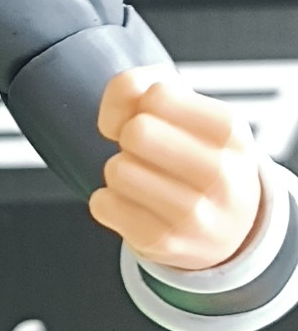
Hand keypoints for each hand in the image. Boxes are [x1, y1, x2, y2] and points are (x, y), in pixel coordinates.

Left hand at [89, 66, 261, 270]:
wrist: (227, 229)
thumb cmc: (197, 155)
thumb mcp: (188, 111)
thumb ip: (139, 87)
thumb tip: (111, 118)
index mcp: (230, 131)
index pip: (158, 95)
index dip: (138, 102)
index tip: (151, 118)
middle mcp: (220, 175)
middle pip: (136, 132)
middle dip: (128, 136)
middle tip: (145, 151)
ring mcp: (194, 215)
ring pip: (116, 169)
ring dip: (119, 170)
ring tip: (144, 179)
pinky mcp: (161, 243)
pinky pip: (101, 203)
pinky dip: (108, 200)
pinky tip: (136, 205)